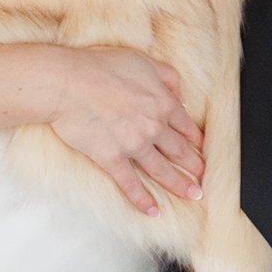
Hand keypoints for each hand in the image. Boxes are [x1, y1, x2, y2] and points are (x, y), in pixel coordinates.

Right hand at [43, 48, 203, 217]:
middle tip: (203, 179)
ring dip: (179, 185)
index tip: (201, 151)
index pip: (186, 127)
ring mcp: (134, 145)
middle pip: (180, 151)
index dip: (196, 141)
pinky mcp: (112, 158)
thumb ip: (167, 77)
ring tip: (192, 195)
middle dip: (194, 167)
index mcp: (162, 103)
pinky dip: (142, 200)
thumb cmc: (100, 67)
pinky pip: (131, 184)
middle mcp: (153, 126)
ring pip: (162, 170)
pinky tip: (152, 211)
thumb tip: (180, 95)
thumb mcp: (143, 61)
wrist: (68, 82)